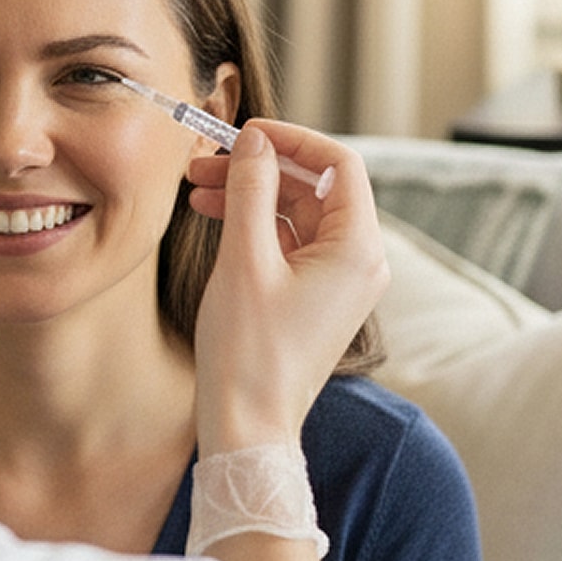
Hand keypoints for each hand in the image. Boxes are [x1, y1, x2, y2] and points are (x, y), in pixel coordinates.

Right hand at [186, 121, 388, 453]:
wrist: (248, 427)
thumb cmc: (248, 353)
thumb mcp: (243, 259)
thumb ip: (249, 190)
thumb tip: (252, 141)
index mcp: (358, 248)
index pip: (339, 164)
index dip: (291, 139)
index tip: (245, 133)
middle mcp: (361, 262)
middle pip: (317, 188)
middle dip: (262, 168)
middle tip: (207, 162)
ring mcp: (341, 282)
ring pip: (300, 215)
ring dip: (253, 196)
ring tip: (200, 189)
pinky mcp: (318, 298)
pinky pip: (293, 244)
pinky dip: (258, 226)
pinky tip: (216, 218)